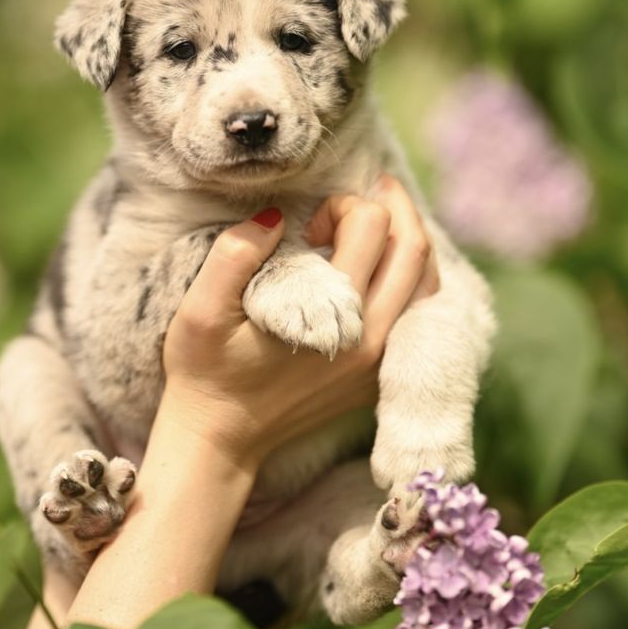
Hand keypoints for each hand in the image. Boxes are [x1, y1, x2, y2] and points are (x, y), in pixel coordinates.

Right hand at [160, 175, 438, 471]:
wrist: (221, 439)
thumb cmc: (205, 372)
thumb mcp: (200, 309)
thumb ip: (235, 254)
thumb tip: (276, 217)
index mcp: (335, 318)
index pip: (371, 229)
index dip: (341, 205)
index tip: (307, 224)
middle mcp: (371, 341)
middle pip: (414, 251)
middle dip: (392, 208)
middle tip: (367, 189)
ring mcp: (381, 363)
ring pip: (427, 284)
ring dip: (408, 242)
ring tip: (379, 222)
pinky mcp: (378, 378)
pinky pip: (419, 317)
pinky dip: (411, 281)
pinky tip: (383, 268)